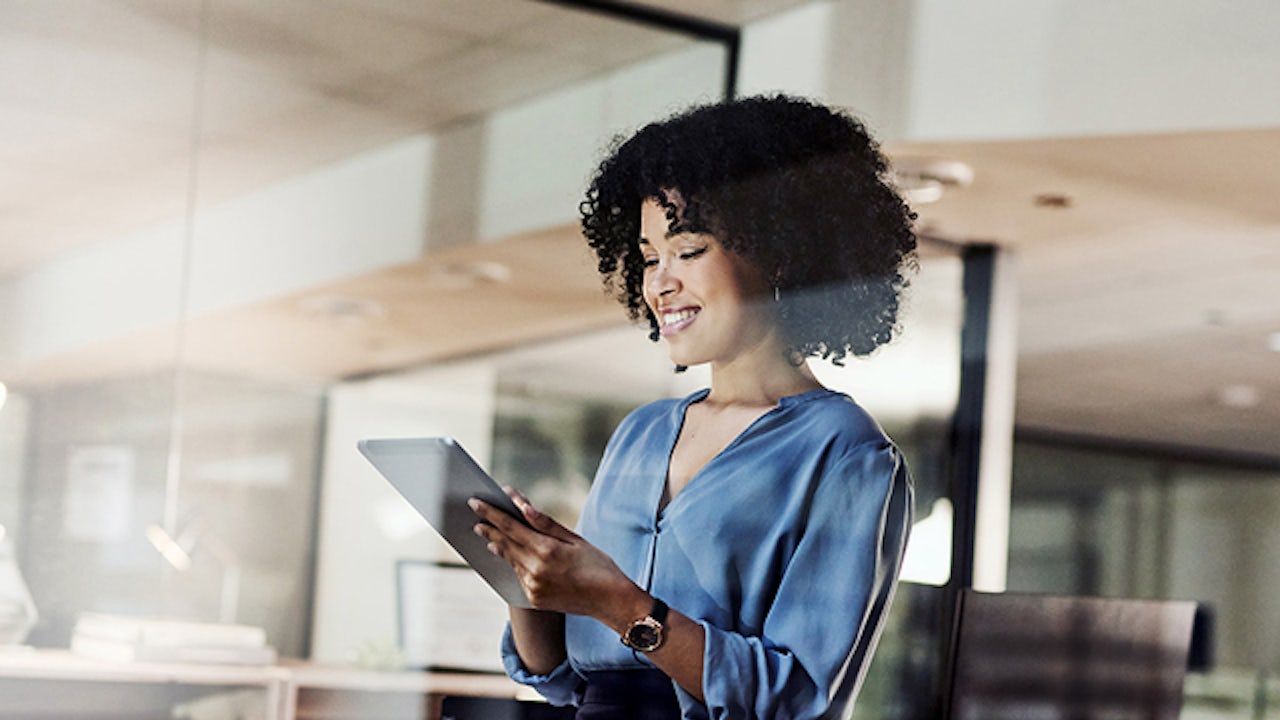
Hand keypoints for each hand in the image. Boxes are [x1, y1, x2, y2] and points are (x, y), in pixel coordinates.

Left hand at [470, 488, 640, 620]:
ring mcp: (533, 586)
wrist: (610, 601)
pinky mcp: (534, 599)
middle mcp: (535, 569)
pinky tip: (508, 554)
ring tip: (487, 533)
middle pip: (504, 543)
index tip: (476, 502)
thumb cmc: (598, 565)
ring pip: (510, 560)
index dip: (491, 513)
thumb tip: (523, 508)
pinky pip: (519, 575)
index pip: (510, 526)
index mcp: (546, 550)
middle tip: (475, 516)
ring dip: (497, 545)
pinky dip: (513, 562)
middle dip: (489, 528)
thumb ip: (547, 524)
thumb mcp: (575, 539)